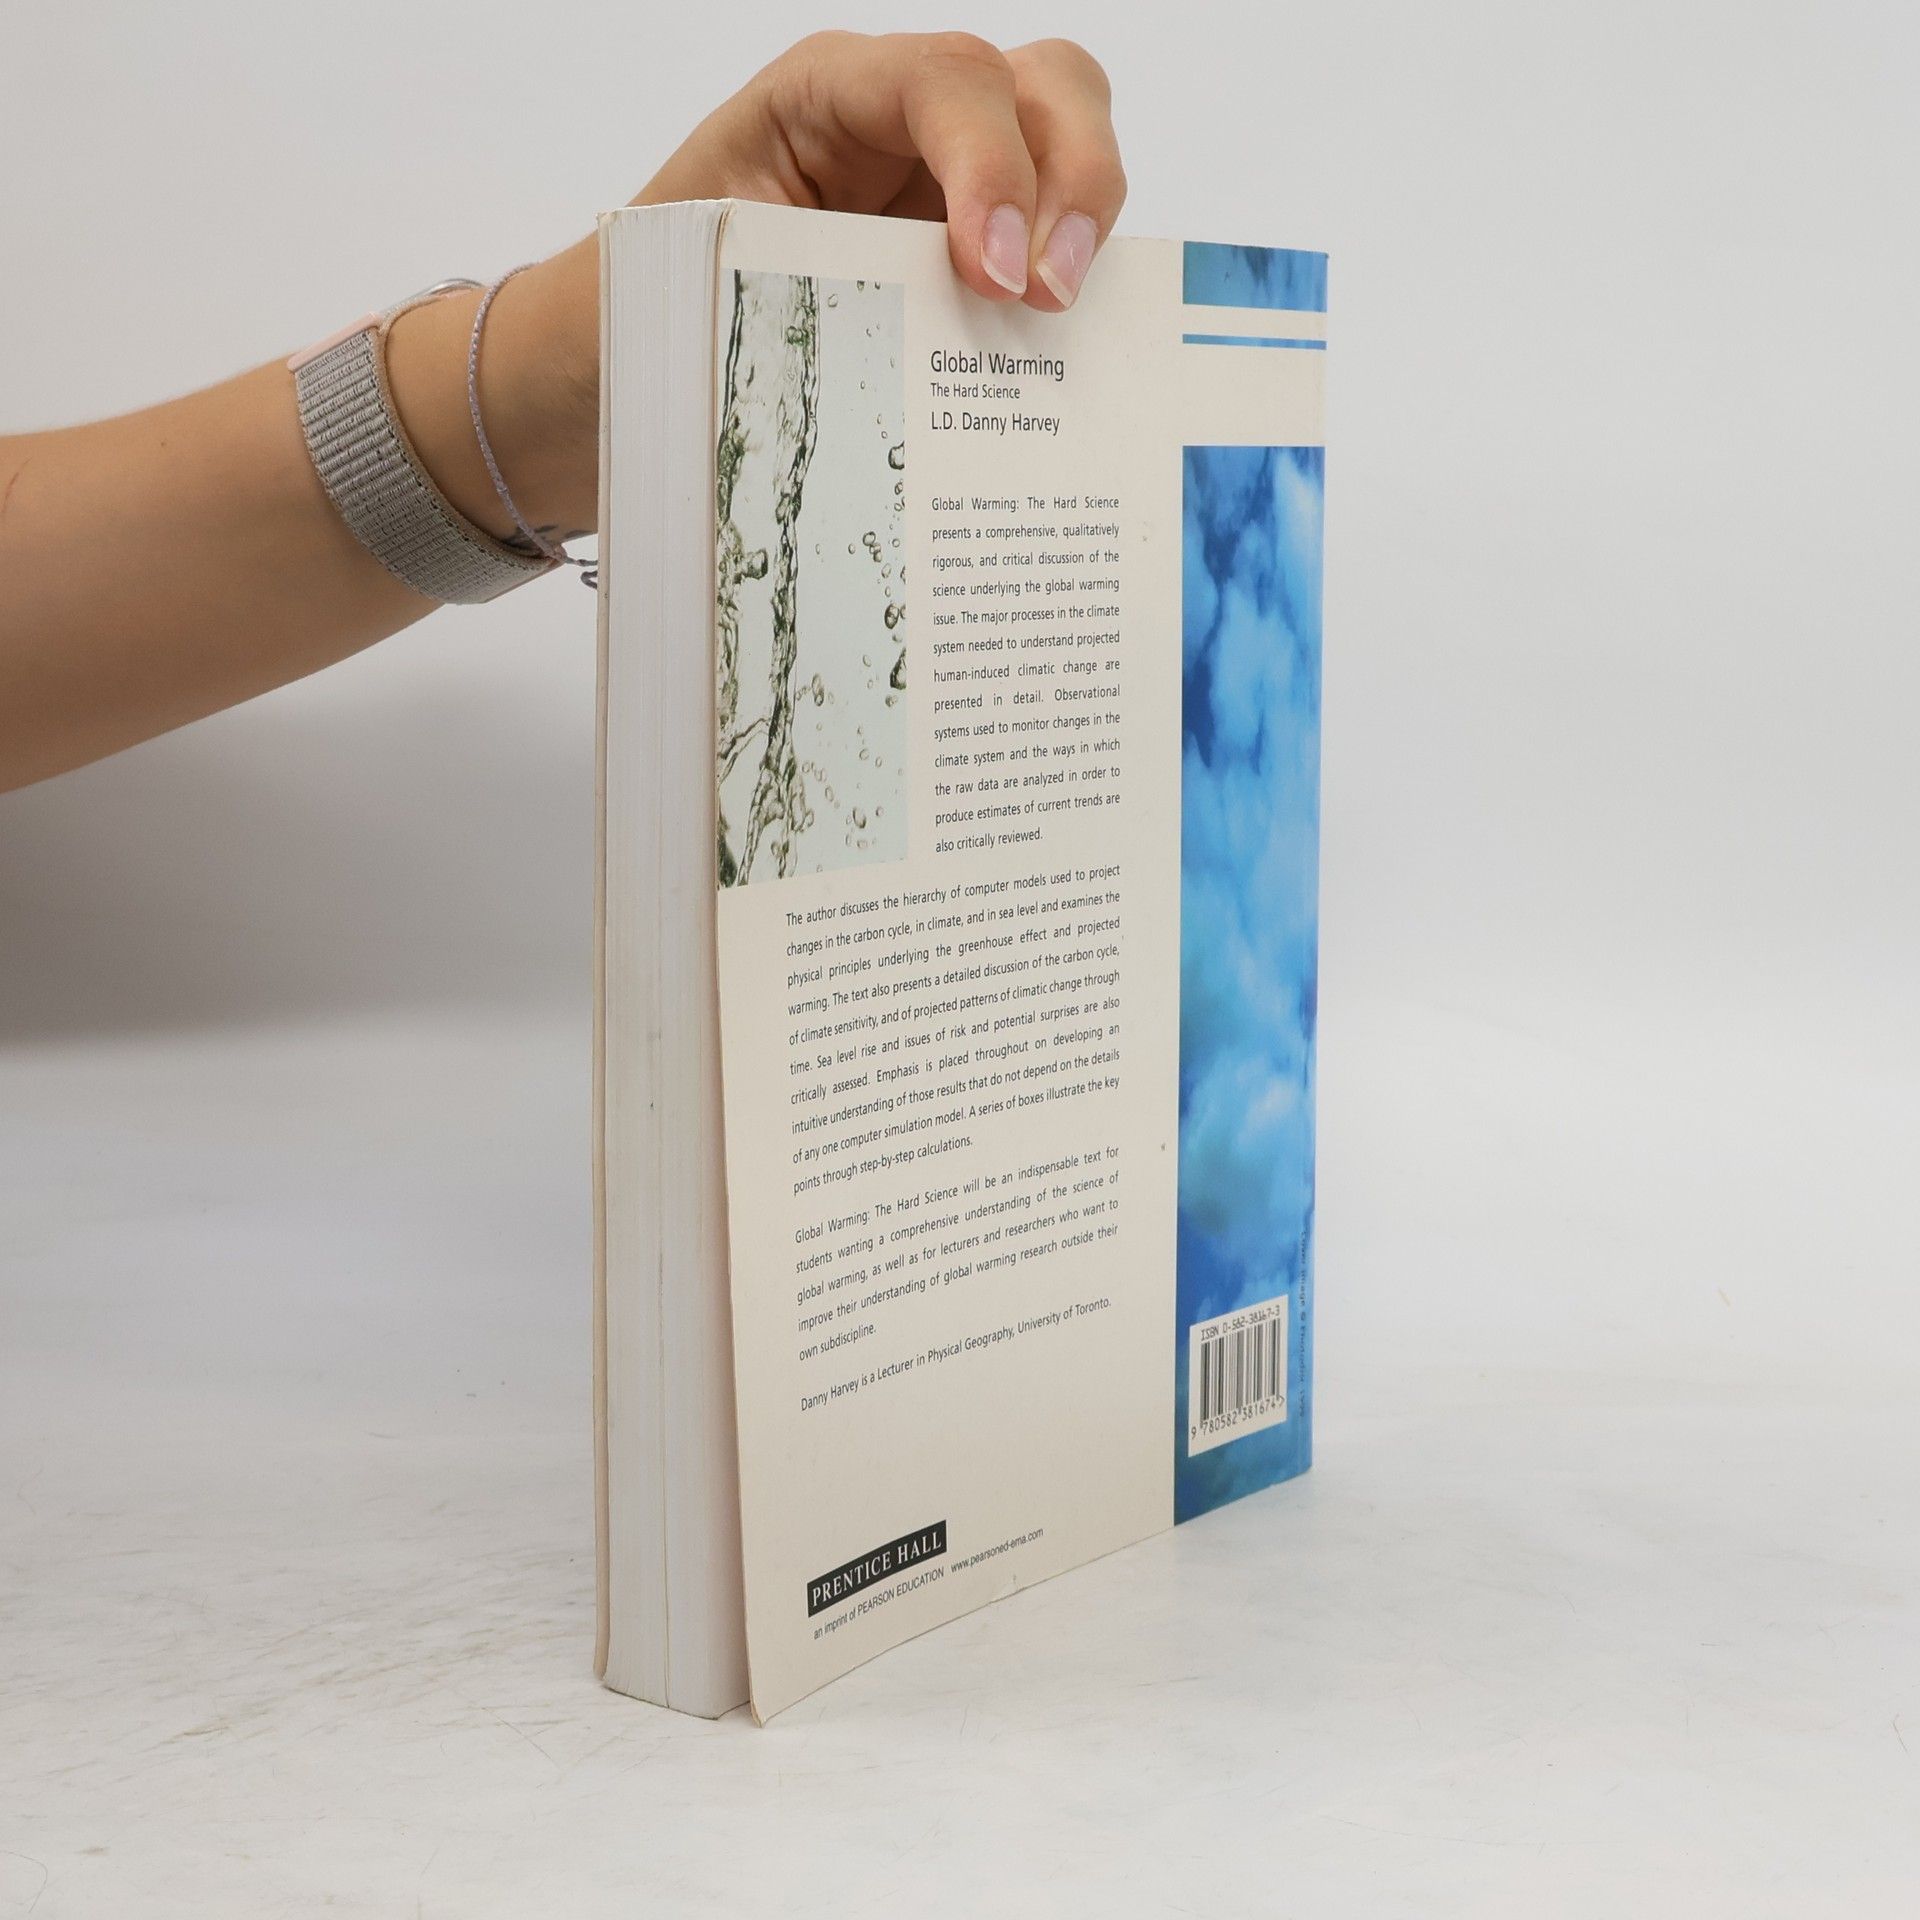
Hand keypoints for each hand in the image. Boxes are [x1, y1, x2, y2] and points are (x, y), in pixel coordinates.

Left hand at [411, 33, 1126, 545]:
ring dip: (1089, 229)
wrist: (624, 362)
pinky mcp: (977, 255)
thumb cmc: (646, 307)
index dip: (993, 165)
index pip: (948, 79)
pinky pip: (1056, 248)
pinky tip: (1060, 362)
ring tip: (1062, 326)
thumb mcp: (696, 279)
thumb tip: (878, 357)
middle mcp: (905, 122)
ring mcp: (953, 185)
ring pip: (1072, 146)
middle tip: (1050, 299)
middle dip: (1076, 181)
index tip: (995, 276)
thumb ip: (792, 288)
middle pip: (1046, 86)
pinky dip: (1078, 292)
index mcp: (827, 97)